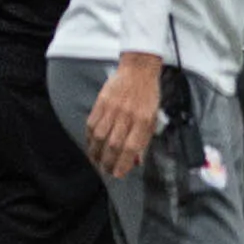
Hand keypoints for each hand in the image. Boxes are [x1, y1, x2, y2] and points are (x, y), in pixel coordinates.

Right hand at [85, 54, 164, 178]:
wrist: (138, 70)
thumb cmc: (148, 95)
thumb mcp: (153, 117)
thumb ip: (144, 140)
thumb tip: (136, 161)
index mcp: (143, 119)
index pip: (131, 147)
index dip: (123, 164)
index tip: (118, 174)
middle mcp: (127, 115)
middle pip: (114, 145)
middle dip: (108, 162)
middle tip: (107, 170)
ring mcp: (113, 108)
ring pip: (99, 137)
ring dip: (96, 153)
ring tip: (96, 161)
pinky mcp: (101, 102)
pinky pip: (92, 124)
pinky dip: (90, 138)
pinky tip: (91, 145)